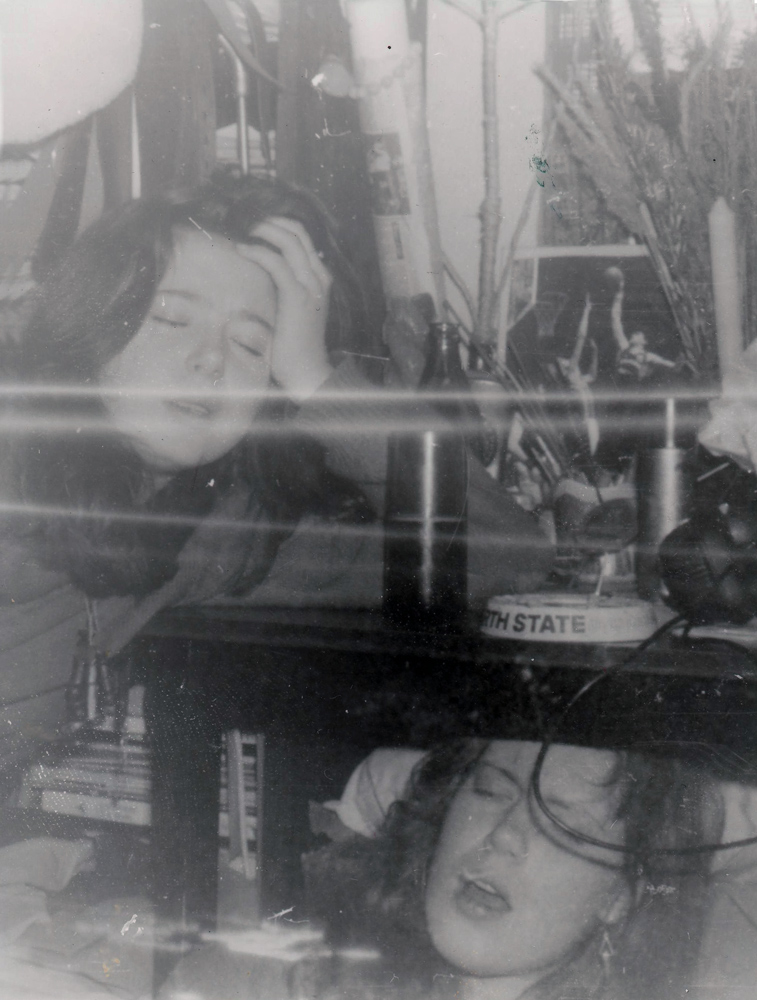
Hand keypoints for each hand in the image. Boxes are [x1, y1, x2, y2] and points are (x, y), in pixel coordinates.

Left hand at [236, 217, 333, 399]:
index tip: (254, 223)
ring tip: (241, 231)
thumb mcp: (294, 308)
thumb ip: (286, 287)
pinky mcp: (297, 296)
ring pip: (288, 242)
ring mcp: (310, 285)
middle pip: (297, 232)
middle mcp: (319, 276)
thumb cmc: (296, 344)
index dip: (278, 224)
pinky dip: (257, 252)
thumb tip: (263, 271)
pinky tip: (242, 250)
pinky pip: (276, 263)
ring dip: (262, 231)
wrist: (307, 370)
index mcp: (320, 277)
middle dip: (269, 221)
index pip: (302, 237)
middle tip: (244, 221)